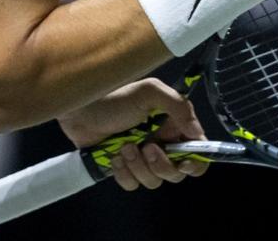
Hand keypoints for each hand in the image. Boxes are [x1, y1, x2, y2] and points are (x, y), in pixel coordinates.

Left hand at [57, 78, 208, 190]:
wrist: (79, 110)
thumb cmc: (115, 98)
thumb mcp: (149, 92)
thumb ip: (178, 106)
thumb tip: (196, 133)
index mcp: (173, 125)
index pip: (197, 152)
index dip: (195, 162)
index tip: (183, 162)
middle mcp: (162, 144)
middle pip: (176, 173)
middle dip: (161, 164)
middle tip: (147, 148)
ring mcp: (142, 158)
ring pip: (153, 181)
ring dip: (138, 166)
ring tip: (124, 147)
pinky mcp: (124, 169)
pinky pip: (133, 184)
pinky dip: (124, 173)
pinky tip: (114, 156)